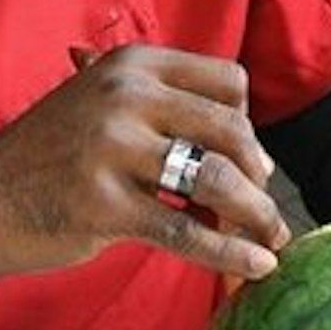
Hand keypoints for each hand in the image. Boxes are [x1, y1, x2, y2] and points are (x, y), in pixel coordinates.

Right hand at [0, 45, 288, 279]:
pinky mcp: (103, 207)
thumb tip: (256, 156)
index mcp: (136, 65)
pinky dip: (228, 250)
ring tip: (272, 236)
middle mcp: (127, 96)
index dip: (248, 120)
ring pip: (214, 178)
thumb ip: (172, 112)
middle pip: (230, 129)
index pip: (228, 82)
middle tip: (263, 197)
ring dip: (255, 211)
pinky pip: (184, 230)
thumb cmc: (57, 153)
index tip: (249, 153)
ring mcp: (113, 150)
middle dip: (258, 170)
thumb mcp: (106, 103)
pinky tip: (257, 264)